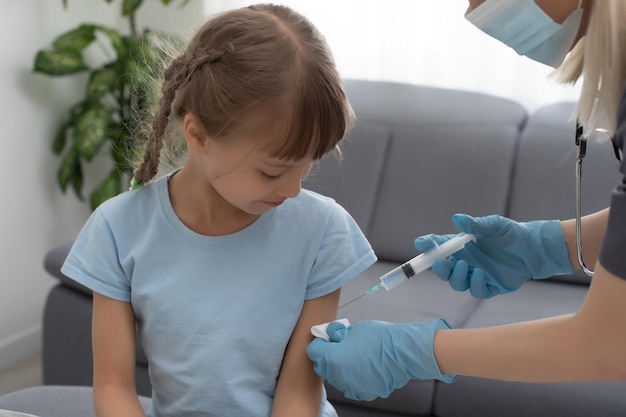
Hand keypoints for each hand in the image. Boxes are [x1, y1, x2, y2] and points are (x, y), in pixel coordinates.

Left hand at [306, 319, 455, 400]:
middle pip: (322, 367)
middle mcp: (338, 377)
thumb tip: (330, 333)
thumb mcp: (352, 328)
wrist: (402, 352)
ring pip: (336, 378)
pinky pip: (351, 385)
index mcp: (332, 359)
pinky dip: (353, 377)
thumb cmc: (378, 337)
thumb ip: (337, 333)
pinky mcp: (364, 393)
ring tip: (354, 355)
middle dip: (326, 356)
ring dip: (339, 368)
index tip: (326, 338)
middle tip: (338, 345)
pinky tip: (363, 366)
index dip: (319, 342)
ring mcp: (350, 387)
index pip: (313, 351)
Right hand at [413, 214, 573, 297]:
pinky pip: (477, 291)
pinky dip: (476, 284)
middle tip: (441, 262)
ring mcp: (476, 276)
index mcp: (462, 246)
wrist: (534, 249)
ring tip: (466, 266)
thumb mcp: (494, 225)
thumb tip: (458, 219)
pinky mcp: (490, 287)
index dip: (428, 246)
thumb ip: (476, 224)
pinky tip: (482, 275)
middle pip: (444, 270)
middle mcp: (466, 262)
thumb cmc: (511, 233)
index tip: (421, 244)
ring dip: (457, 277)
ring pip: (457, 283)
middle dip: (439, 268)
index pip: (439, 247)